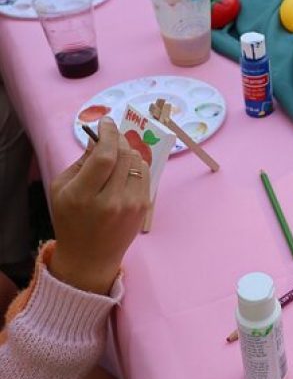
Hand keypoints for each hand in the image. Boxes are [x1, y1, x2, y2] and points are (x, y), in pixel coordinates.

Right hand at [48, 118, 150, 294]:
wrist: (90, 256)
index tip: (106, 121)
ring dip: (129, 151)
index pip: (104, 156)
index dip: (108, 134)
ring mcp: (131, 205)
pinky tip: (125, 169)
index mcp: (84, 195)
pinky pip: (145, 175)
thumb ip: (81, 161)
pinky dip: (136, 165)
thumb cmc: (71, 220)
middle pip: (124, 155)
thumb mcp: (63, 189)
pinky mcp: (144, 207)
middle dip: (119, 139)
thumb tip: (98, 137)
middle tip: (112, 133)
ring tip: (117, 152)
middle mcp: (110, 200)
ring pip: (138, 162)